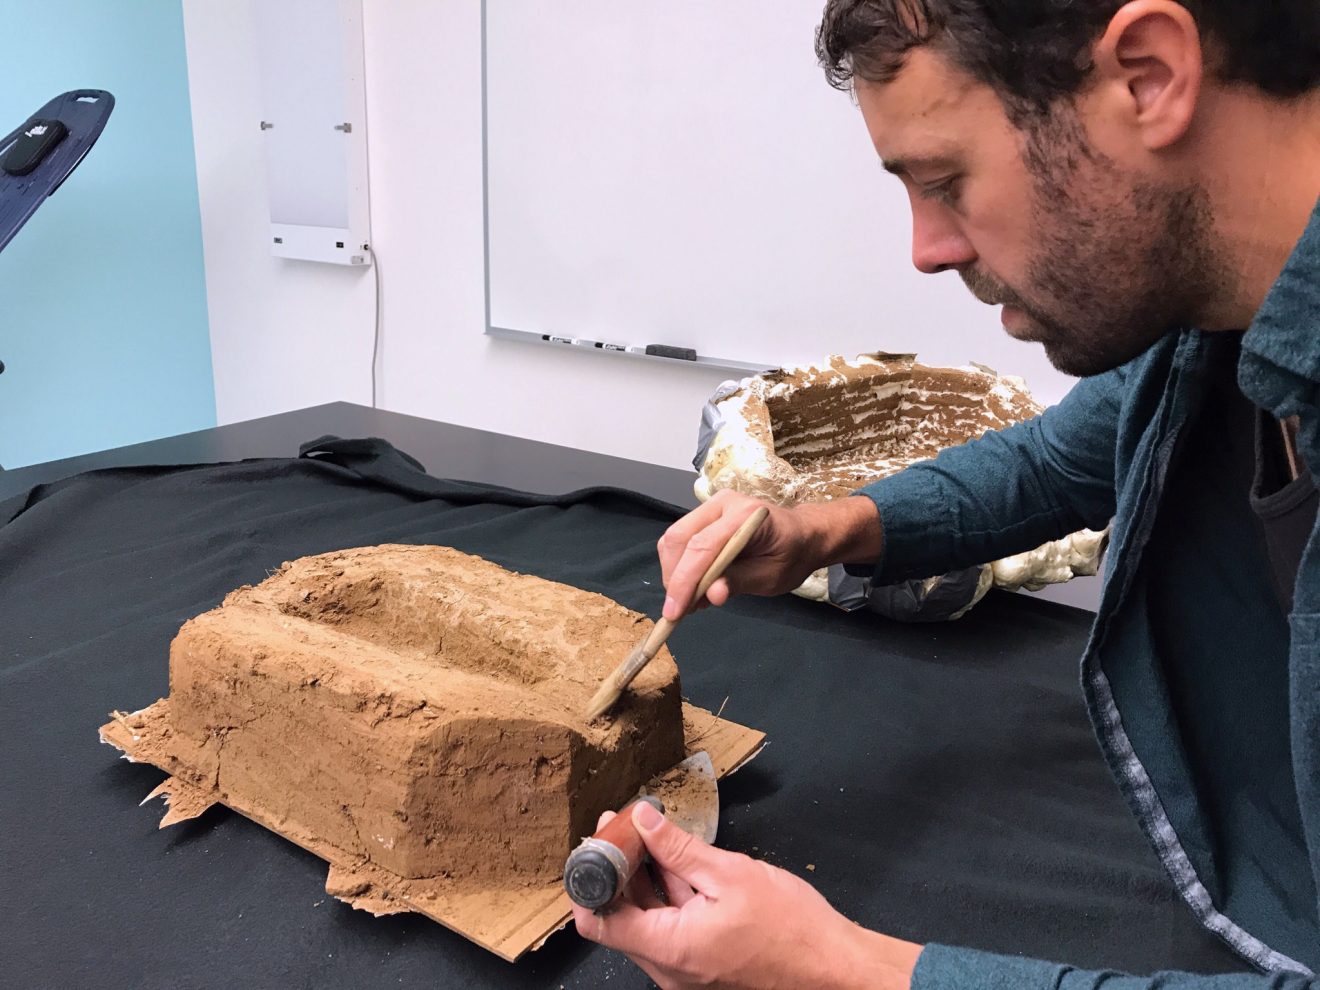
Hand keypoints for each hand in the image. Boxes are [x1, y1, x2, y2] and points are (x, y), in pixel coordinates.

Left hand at [572, 802, 921, 989]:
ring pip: (647, 920)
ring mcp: (686, 970)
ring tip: (647, 832)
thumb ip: (680, 849)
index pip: (599, 922)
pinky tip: (675, 859)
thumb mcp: (731, 874)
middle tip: (624, 824)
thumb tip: (643, 822)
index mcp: (670, 949)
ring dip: (643, 878)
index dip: (590, 880)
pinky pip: (672, 927)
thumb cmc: (792, 928)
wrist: (834, 968)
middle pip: (622, 918)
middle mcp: (670, 969)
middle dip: (617, 868)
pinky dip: (668, 895)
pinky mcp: (702, 964)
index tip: (601, 841)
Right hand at [657, 490, 882, 619]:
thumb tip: (711, 595)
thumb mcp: (772, 577)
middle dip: (674, 577)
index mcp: (745, 516)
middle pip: (680, 538)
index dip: (684, 580)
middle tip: (679, 610)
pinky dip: (680, 566)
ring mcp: (712, 505)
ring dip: (675, 573)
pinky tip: (694, 587)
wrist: (802, 535)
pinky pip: (682, 539)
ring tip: (690, 601)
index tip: (674, 612)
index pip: (702, 546)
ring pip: (675, 539)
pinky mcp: (706, 514)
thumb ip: (740, 582)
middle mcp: (723, 502)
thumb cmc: (791, 556)